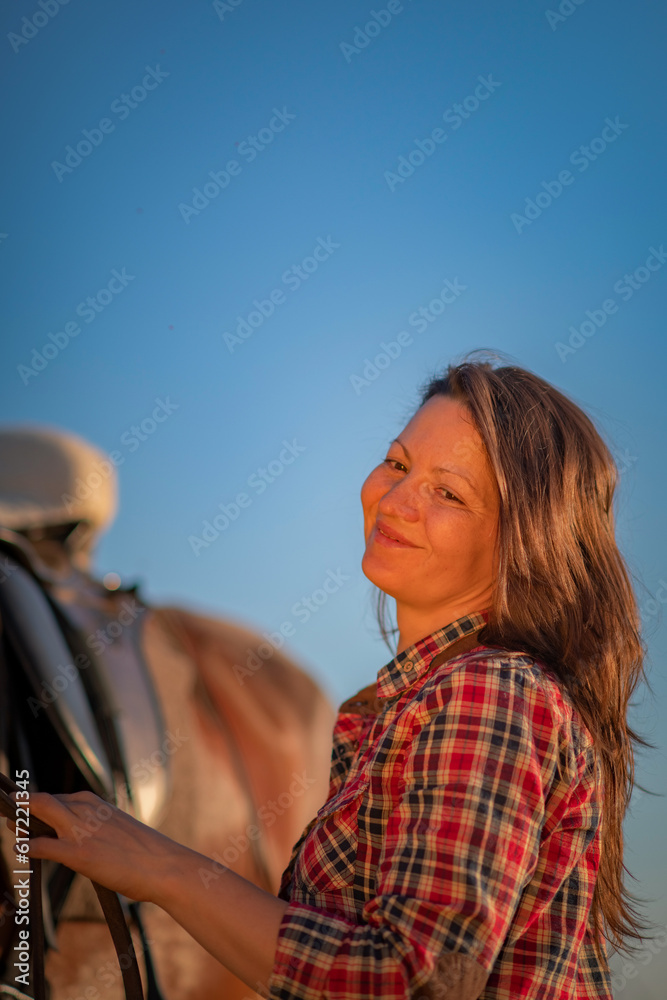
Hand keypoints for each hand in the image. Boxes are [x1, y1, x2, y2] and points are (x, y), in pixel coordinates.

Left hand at [11, 790, 184, 902]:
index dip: (33, 804)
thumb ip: (94, 829)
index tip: (20, 809)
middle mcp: (85, 810)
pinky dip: (28, 846)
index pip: (55, 798)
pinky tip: (19, 849)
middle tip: (5, 809)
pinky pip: (45, 846)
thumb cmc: (144, 852)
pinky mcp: (80, 853)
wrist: (164, 865)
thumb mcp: (116, 831)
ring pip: (41, 813)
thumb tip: (79, 839)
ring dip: (19, 819)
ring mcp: (81, 830)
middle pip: (42, 800)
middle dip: (20, 803)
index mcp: (94, 803)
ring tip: (7, 823)